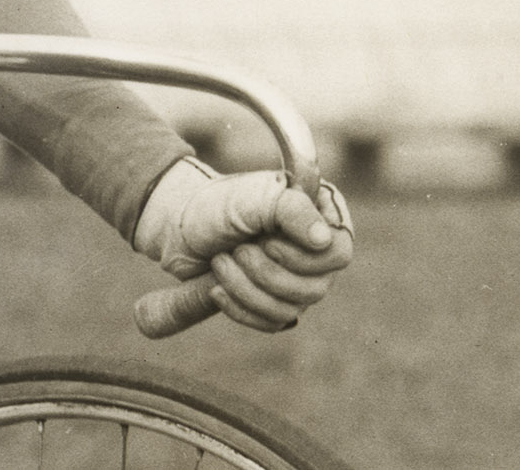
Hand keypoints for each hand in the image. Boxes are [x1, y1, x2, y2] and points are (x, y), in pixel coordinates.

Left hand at [133, 158, 353, 332]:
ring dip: (247, 289)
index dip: (300, 256)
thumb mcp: (252, 198)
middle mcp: (318, 250)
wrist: (180, 227)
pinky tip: (217, 289)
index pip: (339, 252)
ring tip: (219, 262)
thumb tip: (325, 240)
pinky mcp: (276, 301)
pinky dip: (240, 308)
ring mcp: (300, 279)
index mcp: (321, 215)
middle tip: (236, 250)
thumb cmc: (218, 205)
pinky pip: (271, 322)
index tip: (265, 242)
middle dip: (266, 273)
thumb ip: (291, 210)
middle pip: (316, 288)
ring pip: (292, 308)